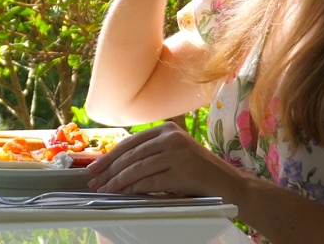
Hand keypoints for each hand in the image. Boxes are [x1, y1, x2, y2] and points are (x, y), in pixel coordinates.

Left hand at [85, 121, 239, 199]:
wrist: (229, 185)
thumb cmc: (199, 173)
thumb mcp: (175, 154)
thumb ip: (151, 153)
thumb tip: (116, 165)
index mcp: (168, 129)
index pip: (131, 141)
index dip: (110, 155)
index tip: (95, 166)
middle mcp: (171, 137)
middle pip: (131, 154)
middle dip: (108, 169)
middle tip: (94, 180)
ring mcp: (177, 153)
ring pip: (136, 168)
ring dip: (117, 181)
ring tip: (104, 190)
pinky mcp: (181, 172)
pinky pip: (149, 182)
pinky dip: (132, 189)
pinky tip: (122, 194)